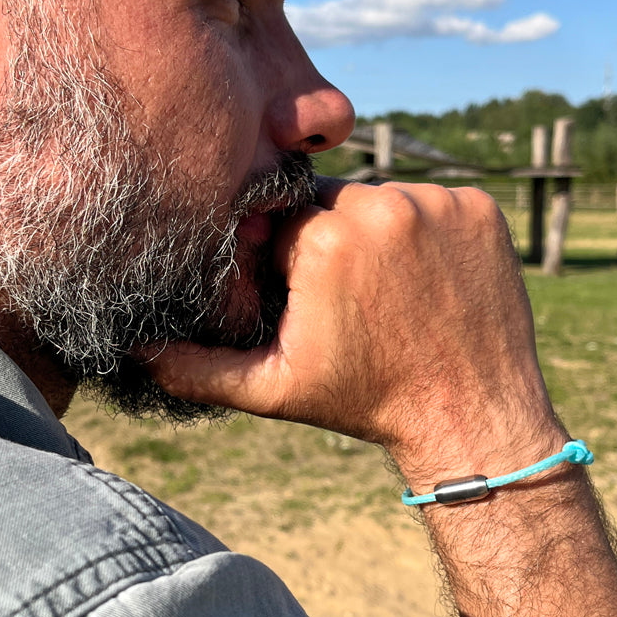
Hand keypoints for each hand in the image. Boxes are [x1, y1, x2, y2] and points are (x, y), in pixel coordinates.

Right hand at [152, 181, 564, 477]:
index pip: (286, 222)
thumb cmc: (367, 402)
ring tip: (394, 291)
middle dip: (335, 240)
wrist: (473, 416)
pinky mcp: (480, 208)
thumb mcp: (273, 387)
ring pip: (385, 199)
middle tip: (353, 296)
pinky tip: (432, 279)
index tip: (311, 298)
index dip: (291, 260)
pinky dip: (431, 230)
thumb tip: (135, 350)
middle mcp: (381, 207)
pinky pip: (436, 202)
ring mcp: (437, 204)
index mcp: (322, 239)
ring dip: (381, 233)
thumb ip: (198, 366)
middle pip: (334, 203)